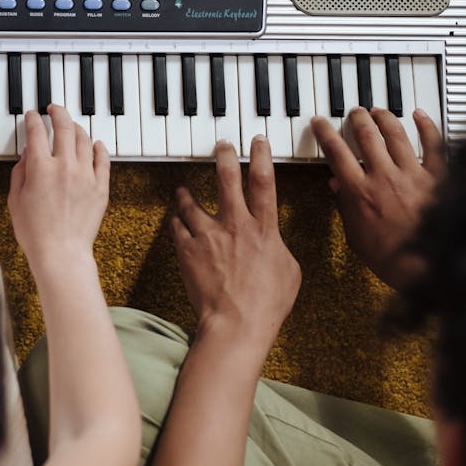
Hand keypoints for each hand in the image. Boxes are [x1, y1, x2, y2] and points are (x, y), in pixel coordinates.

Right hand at [9, 105, 110, 269]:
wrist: (61, 253)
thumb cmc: (35, 232)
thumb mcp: (15, 200)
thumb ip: (20, 172)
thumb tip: (27, 154)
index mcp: (41, 168)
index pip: (37, 132)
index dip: (33, 119)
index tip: (32, 116)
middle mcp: (65, 166)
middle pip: (64, 127)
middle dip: (58, 112)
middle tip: (54, 109)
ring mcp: (86, 175)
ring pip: (85, 139)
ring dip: (77, 128)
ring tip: (72, 126)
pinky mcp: (101, 187)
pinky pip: (104, 160)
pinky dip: (100, 148)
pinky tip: (97, 143)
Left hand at [171, 137, 300, 352]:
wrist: (236, 325)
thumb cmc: (267, 305)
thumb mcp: (290, 272)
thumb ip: (279, 248)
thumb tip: (273, 241)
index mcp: (263, 229)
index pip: (264, 182)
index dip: (262, 157)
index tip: (258, 141)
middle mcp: (235, 225)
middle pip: (227, 179)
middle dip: (224, 156)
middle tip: (220, 144)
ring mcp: (208, 236)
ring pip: (192, 203)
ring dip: (186, 194)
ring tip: (182, 190)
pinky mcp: (188, 251)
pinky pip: (177, 227)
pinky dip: (176, 221)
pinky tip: (175, 220)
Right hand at [311, 107, 444, 288]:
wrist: (427, 268)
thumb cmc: (392, 258)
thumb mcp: (356, 237)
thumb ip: (345, 207)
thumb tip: (337, 186)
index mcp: (360, 192)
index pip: (336, 152)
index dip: (325, 132)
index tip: (320, 122)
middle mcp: (384, 177)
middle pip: (366, 135)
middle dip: (356, 118)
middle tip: (353, 112)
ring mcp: (411, 174)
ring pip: (395, 133)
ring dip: (384, 117)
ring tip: (378, 111)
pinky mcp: (437, 177)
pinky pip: (433, 144)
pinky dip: (426, 126)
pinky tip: (419, 115)